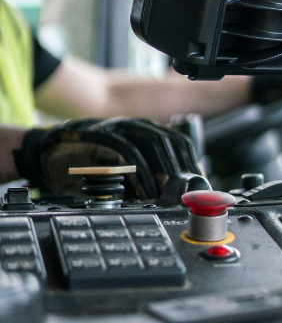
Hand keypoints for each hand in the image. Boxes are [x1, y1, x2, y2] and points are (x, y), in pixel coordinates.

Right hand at [13, 117, 202, 199]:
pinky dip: (140, 170)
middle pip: (169, 141)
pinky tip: (146, 188)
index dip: (190, 163)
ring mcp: (117, 127)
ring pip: (153, 141)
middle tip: (186, 193)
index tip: (197, 185)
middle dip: (182, 168)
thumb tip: (169, 197)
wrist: (43, 154)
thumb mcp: (119, 172)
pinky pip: (127, 149)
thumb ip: (142, 178)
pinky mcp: (100, 134)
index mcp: (142, 131)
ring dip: (165, 169)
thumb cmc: (81, 165)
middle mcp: (133, 125)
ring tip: (168, 193)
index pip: (177, 142)